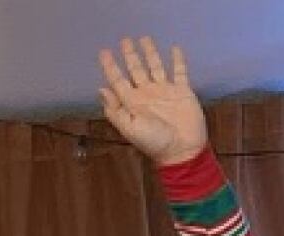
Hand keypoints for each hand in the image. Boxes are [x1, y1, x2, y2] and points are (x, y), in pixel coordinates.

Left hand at [99, 36, 206, 164]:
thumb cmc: (153, 141)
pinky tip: (174, 49)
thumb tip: (101, 89)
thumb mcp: (129, 127)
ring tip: (144, 38)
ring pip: (155, 66)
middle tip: (124, 40)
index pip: (118, 81)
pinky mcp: (182, 91)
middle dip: (130, 56)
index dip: (110, 67)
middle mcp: (146, 94)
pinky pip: (179, 72)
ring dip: (150, 53)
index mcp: (132, 103)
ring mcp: (164, 91)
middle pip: (136, 70)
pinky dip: (177, 60)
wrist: (181, 149)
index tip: (104, 52)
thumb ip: (115, 109)